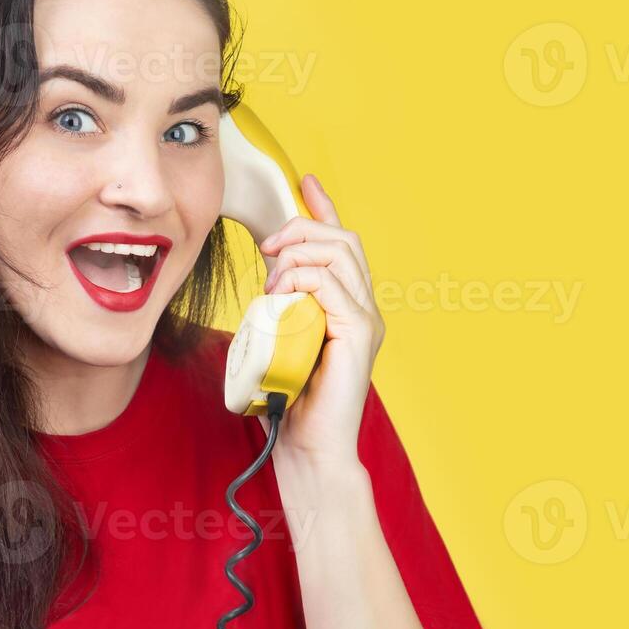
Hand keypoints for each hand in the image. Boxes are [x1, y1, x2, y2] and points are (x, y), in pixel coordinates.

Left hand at [256, 173, 385, 465]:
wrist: (306, 447)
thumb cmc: (288, 399)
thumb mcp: (278, 339)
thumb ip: (279, 309)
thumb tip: (263, 285)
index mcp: (347, 305)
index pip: (341, 243)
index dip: (324, 208)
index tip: (305, 181)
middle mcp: (363, 307)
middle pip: (342, 238)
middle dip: (301, 228)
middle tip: (266, 249)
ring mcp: (366, 319)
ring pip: (338, 254)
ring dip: (297, 256)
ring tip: (273, 284)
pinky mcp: (359, 333)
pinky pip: (331, 284)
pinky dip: (302, 280)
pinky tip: (283, 296)